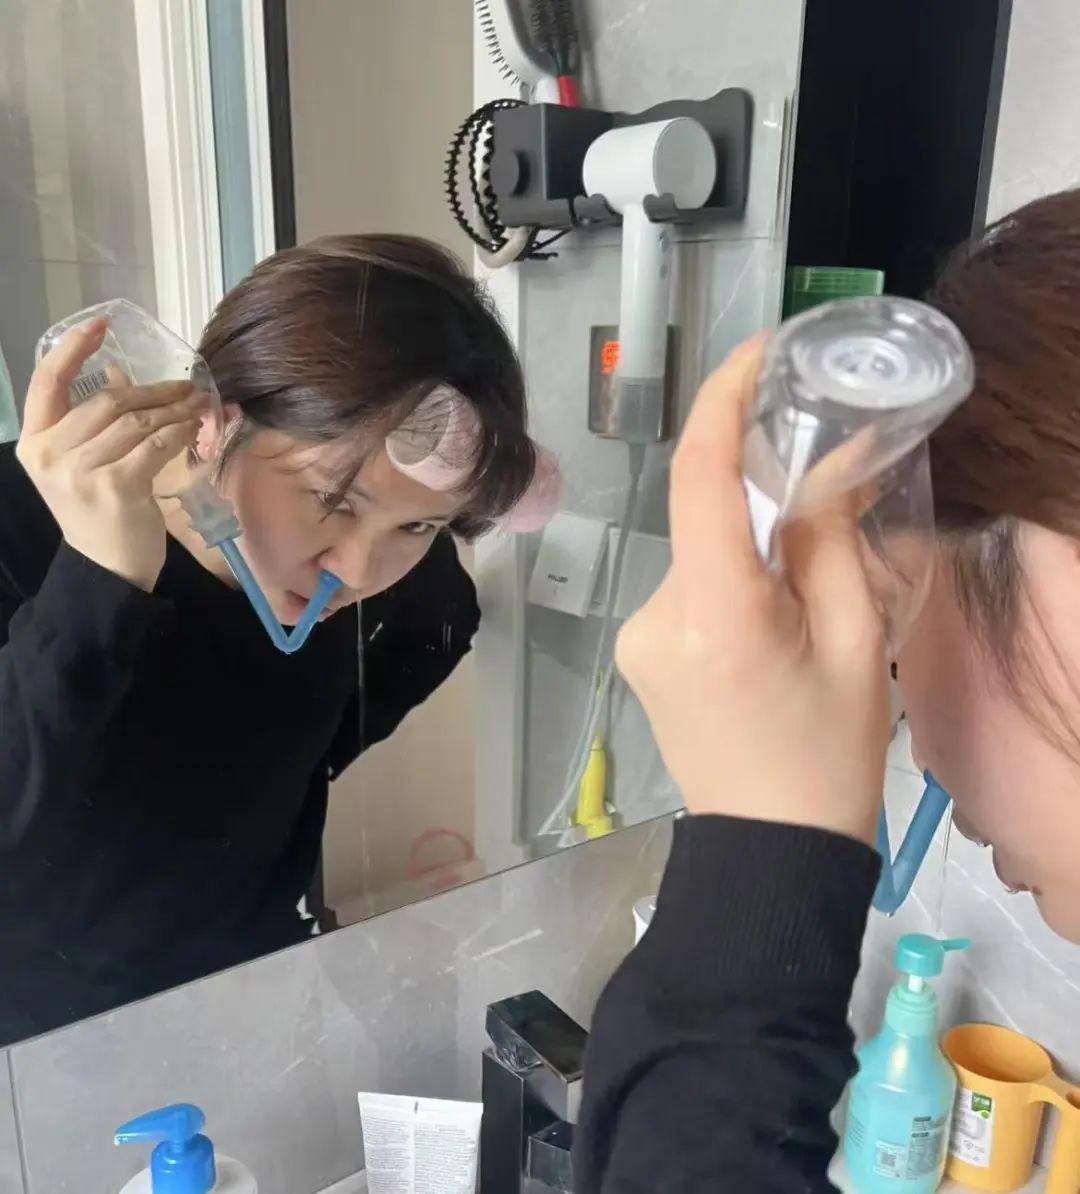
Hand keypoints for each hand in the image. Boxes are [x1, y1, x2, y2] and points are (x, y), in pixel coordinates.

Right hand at [17, 317, 203, 591]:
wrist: (108, 566)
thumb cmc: (98, 511)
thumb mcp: (83, 462)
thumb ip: (94, 421)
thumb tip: (117, 371)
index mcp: (34, 442)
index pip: (46, 382)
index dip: (73, 348)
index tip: (100, 324)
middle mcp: (50, 454)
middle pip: (105, 400)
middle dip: (152, 389)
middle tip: (184, 385)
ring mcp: (80, 472)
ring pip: (134, 421)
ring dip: (172, 409)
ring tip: (196, 403)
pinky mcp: (115, 487)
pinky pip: (154, 445)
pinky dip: (178, 433)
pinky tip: (194, 428)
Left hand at [615, 335, 888, 845]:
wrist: (768, 848)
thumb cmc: (827, 756)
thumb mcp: (858, 644)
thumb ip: (830, 541)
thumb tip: (822, 462)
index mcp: (716, 616)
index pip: (699, 480)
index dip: (723, 403)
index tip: (758, 354)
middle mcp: (656, 617)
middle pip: (707, 518)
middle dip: (765, 504)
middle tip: (825, 519)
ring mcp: (636, 636)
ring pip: (700, 554)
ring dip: (749, 555)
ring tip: (801, 611)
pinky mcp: (636, 652)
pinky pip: (687, 588)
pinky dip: (728, 584)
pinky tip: (764, 633)